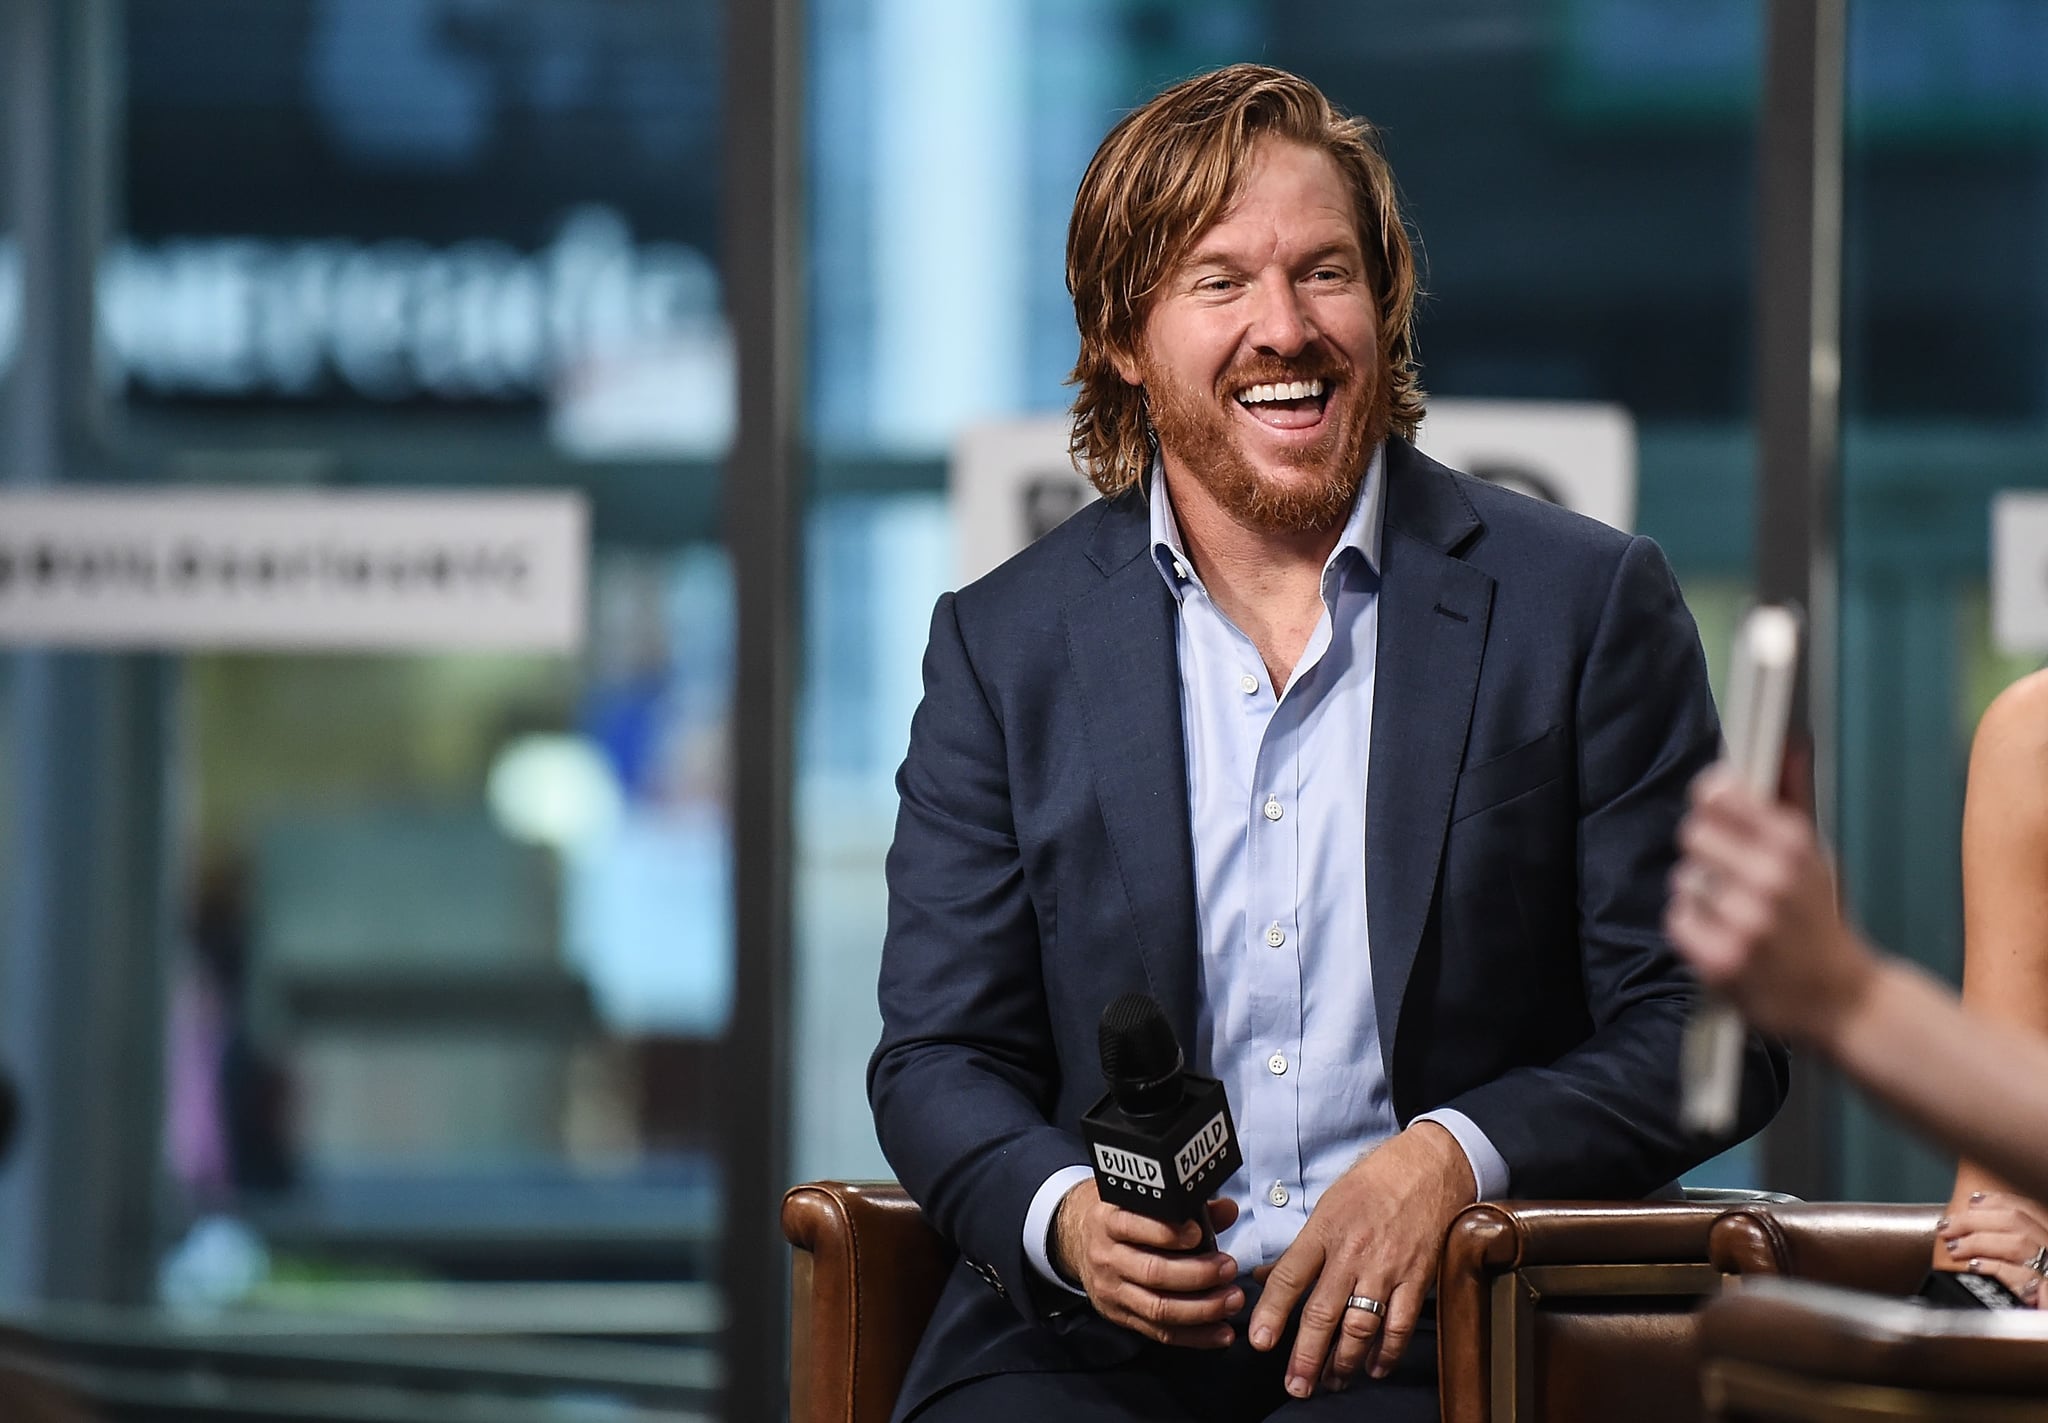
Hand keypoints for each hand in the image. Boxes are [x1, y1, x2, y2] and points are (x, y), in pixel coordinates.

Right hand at [1050, 1178, 1242, 1346]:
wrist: (1081, 1240)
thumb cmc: (1123, 1216)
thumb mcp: (1143, 1202)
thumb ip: (1187, 1205)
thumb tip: (1227, 1210)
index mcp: (1108, 1221)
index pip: (1133, 1226)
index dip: (1167, 1233)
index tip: (1197, 1232)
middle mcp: (1106, 1257)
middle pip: (1152, 1272)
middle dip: (1197, 1273)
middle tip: (1228, 1268)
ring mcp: (1112, 1291)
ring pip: (1158, 1308)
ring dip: (1202, 1309)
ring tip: (1231, 1299)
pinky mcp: (1121, 1316)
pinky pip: (1160, 1333)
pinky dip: (1195, 1336)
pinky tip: (1220, 1332)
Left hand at [1247, 1122, 1473, 1396]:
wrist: (1427, 1168)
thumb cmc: (1371, 1184)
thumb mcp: (1326, 1207)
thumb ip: (1298, 1249)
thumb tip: (1262, 1278)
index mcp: (1324, 1231)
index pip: (1290, 1276)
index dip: (1272, 1311)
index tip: (1260, 1341)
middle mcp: (1352, 1253)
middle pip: (1323, 1312)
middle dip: (1307, 1355)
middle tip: (1296, 1385)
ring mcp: (1386, 1268)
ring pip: (1361, 1326)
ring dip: (1344, 1361)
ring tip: (1330, 1381)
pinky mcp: (1417, 1279)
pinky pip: (1400, 1324)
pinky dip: (1387, 1352)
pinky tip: (1373, 1368)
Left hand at [1664, 766, 1878, 1045]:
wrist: (1845, 998)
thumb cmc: (1821, 918)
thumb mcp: (1817, 856)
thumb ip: (1793, 797)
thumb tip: (1788, 742)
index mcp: (1794, 845)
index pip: (1719, 793)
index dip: (1711, 797)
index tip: (1715, 805)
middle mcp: (1770, 879)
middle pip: (1692, 834)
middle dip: (1706, 851)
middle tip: (1730, 872)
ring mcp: (1746, 922)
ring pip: (1684, 879)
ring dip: (1701, 894)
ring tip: (1734, 912)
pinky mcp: (1722, 960)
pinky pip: (1677, 919)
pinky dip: (1693, 928)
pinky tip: (1723, 936)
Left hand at [1938, 1191, 2047, 1306]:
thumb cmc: (2034, 1295)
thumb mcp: (2030, 1261)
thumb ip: (2012, 1241)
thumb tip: (1973, 1223)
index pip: (2028, 1209)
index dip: (1998, 1201)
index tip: (1971, 1201)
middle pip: (2017, 1221)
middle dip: (1975, 1219)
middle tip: (1947, 1227)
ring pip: (2018, 1243)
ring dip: (1978, 1241)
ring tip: (1954, 1247)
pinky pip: (2020, 1275)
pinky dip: (1993, 1267)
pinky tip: (1973, 1267)